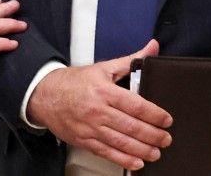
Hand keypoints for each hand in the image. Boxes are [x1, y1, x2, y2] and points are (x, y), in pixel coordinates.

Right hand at [27, 39, 171, 171]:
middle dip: (153, 135)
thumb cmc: (74, 82)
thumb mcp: (103, 68)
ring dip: (142, 150)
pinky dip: (124, 160)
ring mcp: (90, 128)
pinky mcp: (84, 141)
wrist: (44, 95)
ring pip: (121, 142)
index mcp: (104, 91)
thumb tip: (152, 47)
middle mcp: (97, 111)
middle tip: (166, 139)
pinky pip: (107, 153)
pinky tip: (136, 163)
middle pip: (131, 127)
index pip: (135, 105)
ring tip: (156, 152)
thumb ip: (130, 60)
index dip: (154, 114)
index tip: (166, 119)